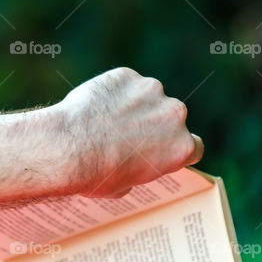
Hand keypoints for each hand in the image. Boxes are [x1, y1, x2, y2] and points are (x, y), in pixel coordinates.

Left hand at [57, 67, 203, 196]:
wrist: (68, 148)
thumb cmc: (95, 175)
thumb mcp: (125, 187)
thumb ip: (140, 169)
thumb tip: (134, 163)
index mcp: (182, 147)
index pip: (193, 146)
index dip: (176, 148)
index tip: (163, 149)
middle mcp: (175, 115)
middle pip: (171, 117)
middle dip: (154, 124)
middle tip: (126, 134)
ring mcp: (152, 90)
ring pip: (147, 96)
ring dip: (133, 104)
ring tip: (105, 120)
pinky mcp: (127, 75)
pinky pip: (124, 83)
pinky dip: (113, 91)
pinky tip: (95, 106)